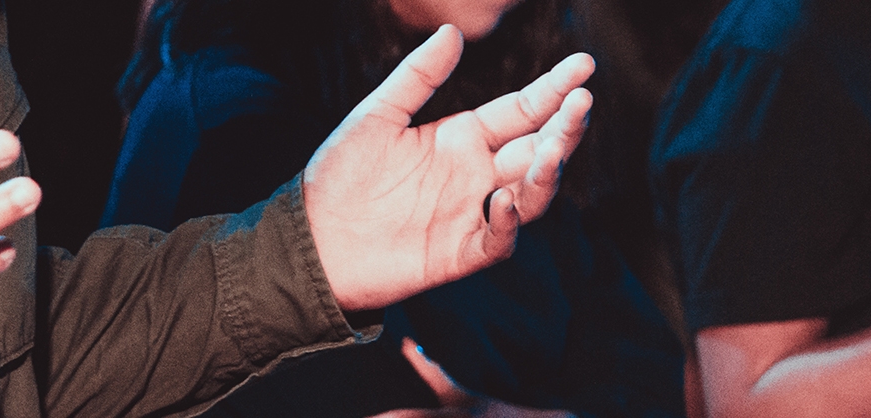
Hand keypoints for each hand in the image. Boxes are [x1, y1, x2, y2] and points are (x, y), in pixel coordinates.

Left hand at [303, 25, 593, 309]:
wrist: (310, 238)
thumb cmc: (338, 176)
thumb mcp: (375, 117)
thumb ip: (417, 77)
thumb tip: (453, 31)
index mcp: (462, 138)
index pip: (522, 110)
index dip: (554, 89)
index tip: (584, 65)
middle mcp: (476, 174)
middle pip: (537, 149)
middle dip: (565, 128)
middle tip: (582, 102)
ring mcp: (472, 214)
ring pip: (531, 194)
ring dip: (547, 173)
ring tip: (550, 150)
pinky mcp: (459, 254)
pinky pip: (498, 240)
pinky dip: (507, 223)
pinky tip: (502, 200)